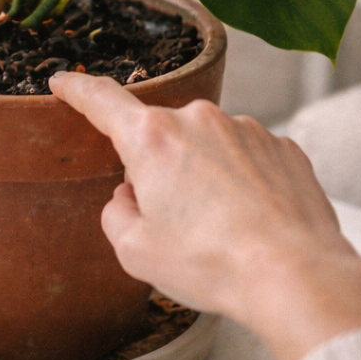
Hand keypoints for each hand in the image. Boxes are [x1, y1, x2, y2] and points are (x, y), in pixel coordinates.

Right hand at [49, 72, 360, 359]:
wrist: (297, 276)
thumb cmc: (212, 265)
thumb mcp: (135, 250)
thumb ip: (116, 212)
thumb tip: (130, 194)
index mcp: (151, 139)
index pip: (101, 100)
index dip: (76, 89)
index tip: (63, 82)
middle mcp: (199, 119)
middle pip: (158, 136)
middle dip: (156, 171)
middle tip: (173, 223)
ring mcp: (246, 129)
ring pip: (204, 147)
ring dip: (201, 178)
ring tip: (220, 231)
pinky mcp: (282, 146)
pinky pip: (244, 157)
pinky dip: (239, 184)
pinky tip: (249, 223)